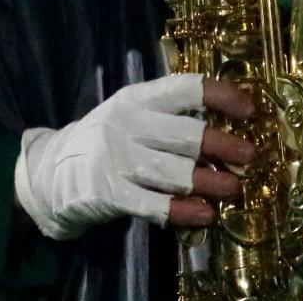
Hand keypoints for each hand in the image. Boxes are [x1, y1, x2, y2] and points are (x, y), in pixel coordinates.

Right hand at [13, 74, 258, 239]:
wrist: (51, 170)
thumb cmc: (106, 139)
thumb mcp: (130, 114)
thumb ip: (168, 115)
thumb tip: (227, 122)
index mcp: (135, 98)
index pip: (184, 88)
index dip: (220, 96)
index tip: (249, 109)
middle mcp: (126, 125)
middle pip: (185, 134)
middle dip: (223, 145)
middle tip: (250, 156)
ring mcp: (116, 159)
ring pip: (174, 172)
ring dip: (210, 181)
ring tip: (235, 188)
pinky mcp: (109, 193)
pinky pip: (154, 204)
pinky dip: (183, 210)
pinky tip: (206, 214)